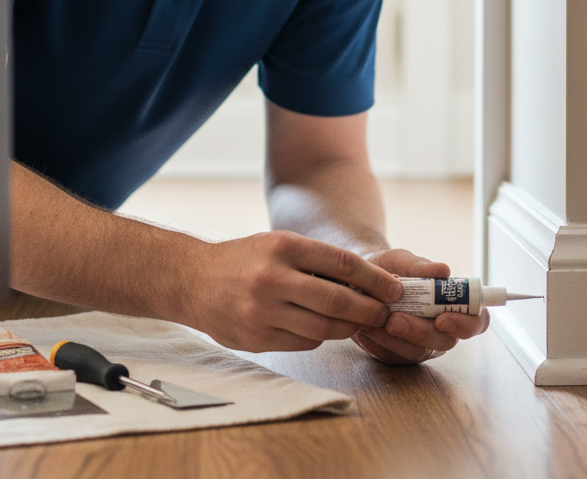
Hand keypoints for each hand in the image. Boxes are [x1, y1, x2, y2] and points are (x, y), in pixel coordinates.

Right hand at [187, 231, 403, 352]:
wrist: (193, 280)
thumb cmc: (244, 259)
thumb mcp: (277, 244)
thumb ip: (316, 260)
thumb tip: (366, 280)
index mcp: (282, 247)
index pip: (342, 264)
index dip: (374, 279)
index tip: (394, 288)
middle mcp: (272, 278)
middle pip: (338, 301)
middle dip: (370, 309)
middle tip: (385, 312)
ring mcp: (263, 311)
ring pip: (324, 328)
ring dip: (349, 328)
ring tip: (360, 322)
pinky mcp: (256, 338)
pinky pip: (303, 342)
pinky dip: (320, 336)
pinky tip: (323, 328)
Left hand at [351, 250, 489, 364]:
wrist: (357, 277)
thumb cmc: (389, 268)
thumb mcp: (401, 260)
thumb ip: (420, 266)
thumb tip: (442, 270)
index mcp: (452, 306)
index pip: (476, 321)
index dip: (466, 323)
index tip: (443, 317)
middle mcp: (440, 330)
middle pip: (444, 342)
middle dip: (420, 332)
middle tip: (395, 321)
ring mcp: (418, 345)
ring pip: (415, 352)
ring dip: (394, 339)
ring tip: (372, 321)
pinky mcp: (395, 355)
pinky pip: (391, 356)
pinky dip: (377, 342)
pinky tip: (364, 327)